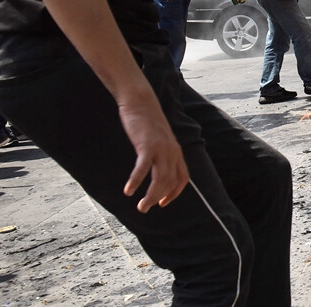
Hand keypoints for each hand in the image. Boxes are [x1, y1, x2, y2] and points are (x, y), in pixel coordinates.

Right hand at [116, 92, 188, 212]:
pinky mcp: (147, 145)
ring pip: (160, 179)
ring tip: (140, 207)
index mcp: (177, 152)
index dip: (174, 193)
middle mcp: (172, 152)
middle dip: (158, 198)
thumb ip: (160, 153)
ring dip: (150, 196)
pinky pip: (143, 168)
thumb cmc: (147, 122)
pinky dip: (136, 181)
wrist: (141, 101)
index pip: (182, 178)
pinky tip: (128, 191)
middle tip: (144, 208)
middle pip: (170, 182)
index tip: (162, 203)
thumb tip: (156, 166)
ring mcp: (161, 148)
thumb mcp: (159, 139)